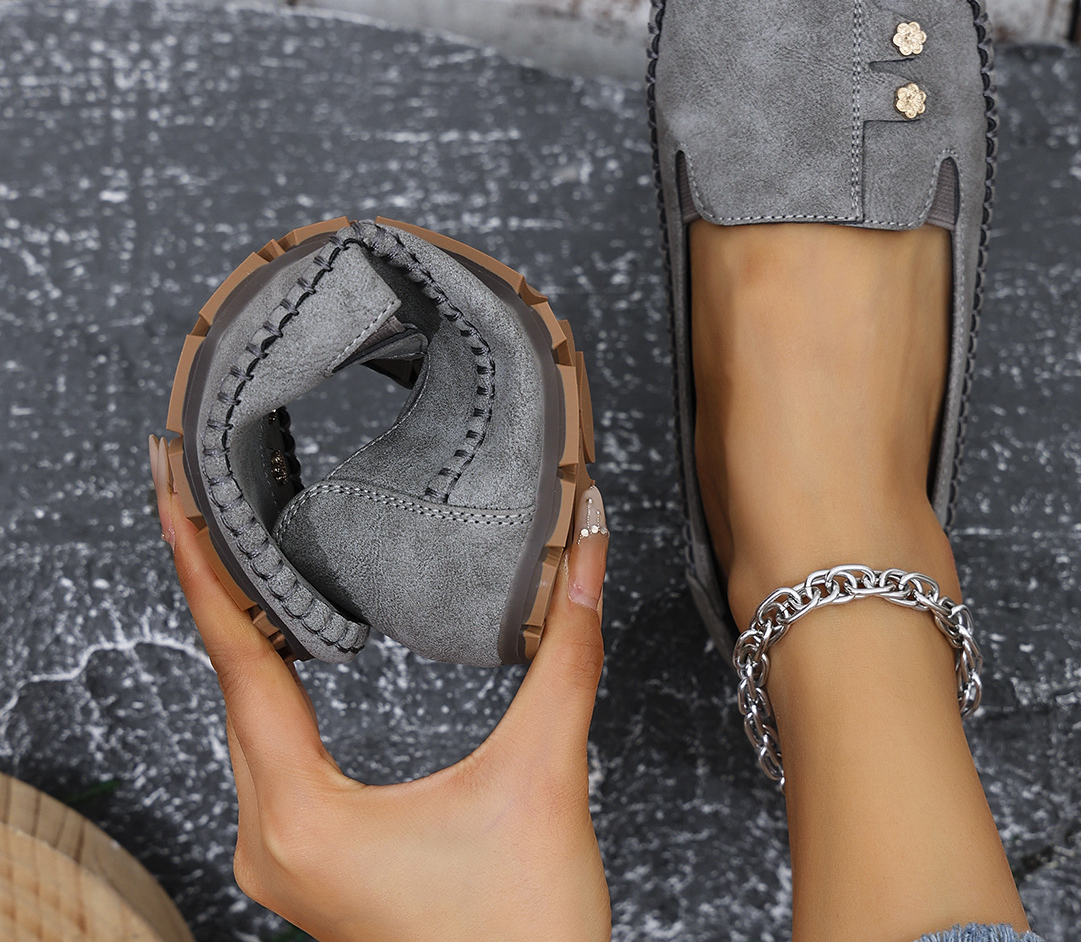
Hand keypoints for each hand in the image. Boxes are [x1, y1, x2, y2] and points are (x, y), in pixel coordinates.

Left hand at [150, 436, 611, 941]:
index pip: (239, 664)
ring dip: (237, 636)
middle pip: (228, 685)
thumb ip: (565, 652)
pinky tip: (276, 648)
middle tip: (194, 502)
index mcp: (306, 818)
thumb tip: (584, 549)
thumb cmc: (523, 933)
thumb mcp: (544, 776)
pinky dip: (264, 683)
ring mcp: (286, 855)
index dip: (204, 572)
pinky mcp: (312, 858)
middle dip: (211, 587)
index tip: (174, 503)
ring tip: (225, 557)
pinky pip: (266, 749)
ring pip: (244, 721)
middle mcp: (274, 838)